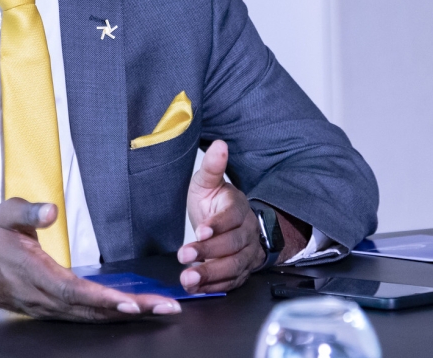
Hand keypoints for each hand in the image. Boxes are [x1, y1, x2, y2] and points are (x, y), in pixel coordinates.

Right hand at [0, 198, 180, 320]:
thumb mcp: (2, 214)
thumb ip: (27, 211)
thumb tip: (51, 211)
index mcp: (33, 273)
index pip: (74, 291)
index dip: (105, 300)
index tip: (132, 302)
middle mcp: (41, 296)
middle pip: (91, 309)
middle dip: (131, 311)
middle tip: (167, 308)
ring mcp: (43, 306)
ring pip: (89, 316)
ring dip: (125, 315)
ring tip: (159, 310)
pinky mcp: (45, 307)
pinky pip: (81, 315)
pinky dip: (108, 314)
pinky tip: (130, 310)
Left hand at [178, 140, 266, 292]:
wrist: (226, 224)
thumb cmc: (214, 202)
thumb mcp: (207, 183)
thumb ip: (212, 167)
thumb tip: (220, 145)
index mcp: (238, 208)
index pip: (233, 216)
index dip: (218, 225)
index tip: (201, 230)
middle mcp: (247, 232)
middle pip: (234, 244)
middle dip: (209, 252)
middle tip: (185, 256)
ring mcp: (246, 253)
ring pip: (234, 266)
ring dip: (211, 274)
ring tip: (189, 278)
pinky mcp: (241, 271)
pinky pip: (232, 282)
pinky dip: (215, 287)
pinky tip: (196, 287)